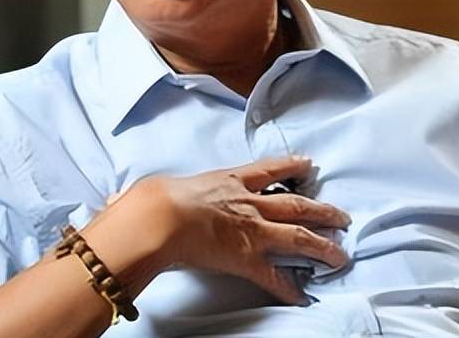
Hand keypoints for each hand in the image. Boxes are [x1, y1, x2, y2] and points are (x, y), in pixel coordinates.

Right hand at [139, 155, 350, 304]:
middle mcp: (248, 203)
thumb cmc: (152, 199)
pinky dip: (290, 287)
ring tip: (340, 253)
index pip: (267, 169)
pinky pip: (274, 276)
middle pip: (296, 204)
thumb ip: (148, 193)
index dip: (291, 165)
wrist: (158, 216)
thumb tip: (115, 201)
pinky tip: (304, 295)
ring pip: (299, 236)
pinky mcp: (247, 257)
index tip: (308, 163)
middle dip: (322, 210)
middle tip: (342, 215)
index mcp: (228, 179)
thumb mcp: (155, 188)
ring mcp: (251, 230)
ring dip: (323, 246)